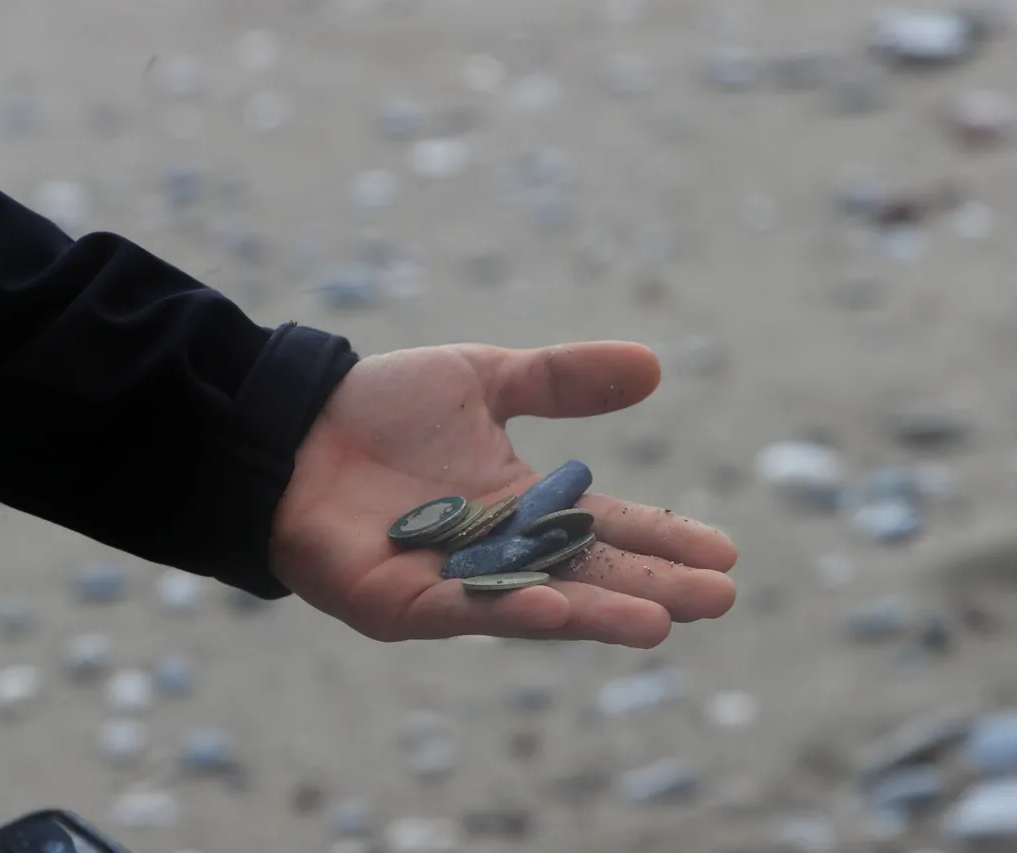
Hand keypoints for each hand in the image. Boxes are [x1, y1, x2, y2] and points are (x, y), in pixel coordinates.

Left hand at [269, 341, 737, 647]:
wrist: (290, 427)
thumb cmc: (383, 408)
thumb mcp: (486, 378)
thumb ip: (563, 378)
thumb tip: (653, 366)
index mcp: (525, 506)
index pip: (610, 527)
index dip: (664, 538)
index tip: (725, 551)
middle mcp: (501, 553)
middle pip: (589, 573)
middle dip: (652, 587)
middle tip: (719, 599)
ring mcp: (454, 582)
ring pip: (537, 603)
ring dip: (597, 613)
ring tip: (660, 621)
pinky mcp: (401, 601)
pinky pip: (460, 608)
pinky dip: (505, 609)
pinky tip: (550, 606)